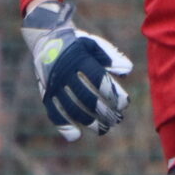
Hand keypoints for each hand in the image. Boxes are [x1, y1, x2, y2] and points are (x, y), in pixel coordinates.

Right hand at [21, 0, 132, 141]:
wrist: (47, 39)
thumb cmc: (78, 45)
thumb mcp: (95, 45)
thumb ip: (112, 57)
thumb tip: (128, 71)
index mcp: (80, 59)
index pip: (98, 81)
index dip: (113, 94)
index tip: (124, 103)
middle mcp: (65, 73)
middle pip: (87, 98)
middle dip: (105, 112)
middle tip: (117, 119)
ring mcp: (54, 85)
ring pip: (72, 109)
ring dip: (90, 122)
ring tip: (104, 128)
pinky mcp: (46, 94)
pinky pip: (54, 113)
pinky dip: (64, 126)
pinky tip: (76, 135)